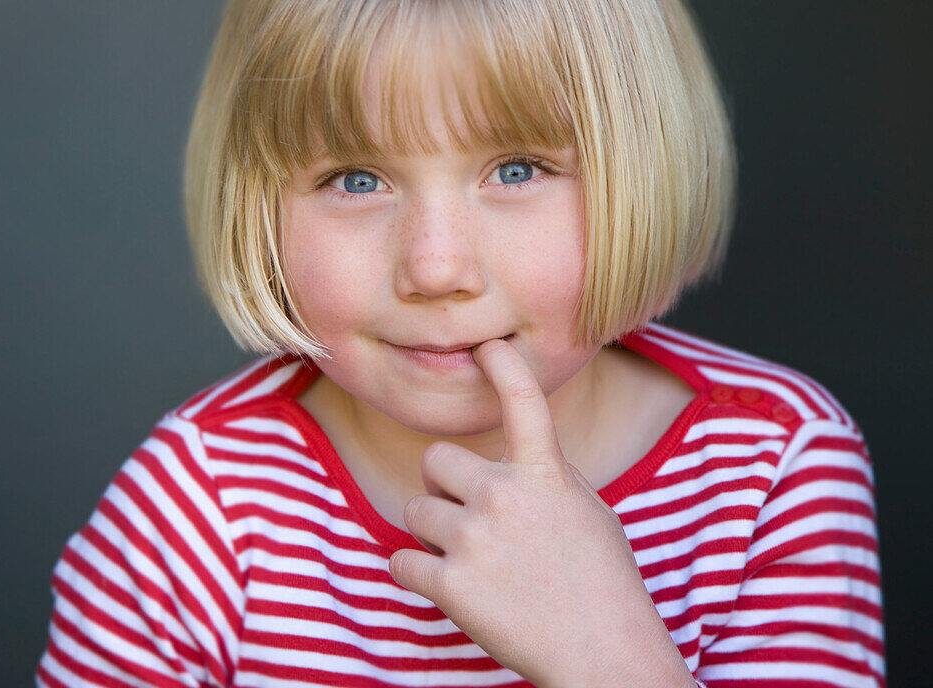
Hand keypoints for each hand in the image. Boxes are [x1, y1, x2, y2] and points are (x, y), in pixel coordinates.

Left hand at [388, 339, 694, 687]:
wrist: (605, 656)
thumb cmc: (603, 584)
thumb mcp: (587, 512)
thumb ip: (545, 476)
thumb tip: (510, 459)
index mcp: (544, 474)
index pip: (522, 401)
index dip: (502, 367)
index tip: (486, 348)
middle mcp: (504, 495)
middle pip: (434, 462)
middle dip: (443, 486)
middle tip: (468, 518)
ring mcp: (473, 538)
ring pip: (414, 511)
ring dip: (433, 533)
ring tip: (470, 561)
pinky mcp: (450, 584)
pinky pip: (400, 562)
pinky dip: (414, 574)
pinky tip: (445, 586)